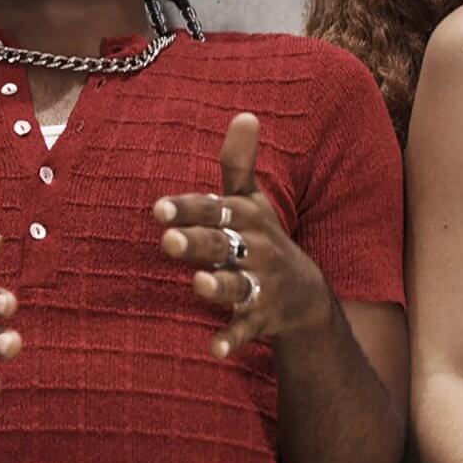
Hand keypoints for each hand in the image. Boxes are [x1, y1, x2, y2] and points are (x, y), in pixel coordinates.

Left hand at [154, 113, 332, 359]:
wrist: (304, 293)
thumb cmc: (264, 238)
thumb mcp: (252, 201)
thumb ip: (238, 163)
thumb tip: (245, 113)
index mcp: (245, 218)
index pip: (215, 208)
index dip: (188, 209)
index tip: (158, 209)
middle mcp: (253, 248)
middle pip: (221, 243)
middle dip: (197, 242)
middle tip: (167, 241)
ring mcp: (259, 283)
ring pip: (237, 284)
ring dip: (218, 285)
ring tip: (198, 284)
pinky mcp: (262, 316)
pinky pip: (247, 328)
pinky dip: (232, 338)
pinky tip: (214, 349)